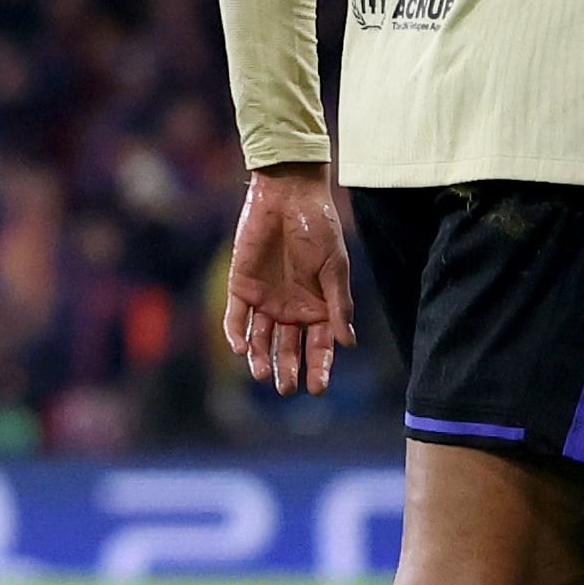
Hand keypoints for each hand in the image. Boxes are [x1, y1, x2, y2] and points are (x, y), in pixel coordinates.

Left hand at [223, 162, 352, 394]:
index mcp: (318, 307)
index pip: (319, 346)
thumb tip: (347, 343)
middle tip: (286, 388)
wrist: (289, 195)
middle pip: (288, 348)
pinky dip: (236, 333)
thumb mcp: (334, 267)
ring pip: (260, 338)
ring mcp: (265, 298)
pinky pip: (235, 316)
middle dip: (287, 369)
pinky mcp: (241, 286)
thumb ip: (338, 304)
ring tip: (262, 374)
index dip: (319, 367)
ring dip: (260, 358)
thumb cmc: (319, 228)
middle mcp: (291, 308)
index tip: (317, 388)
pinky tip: (241, 348)